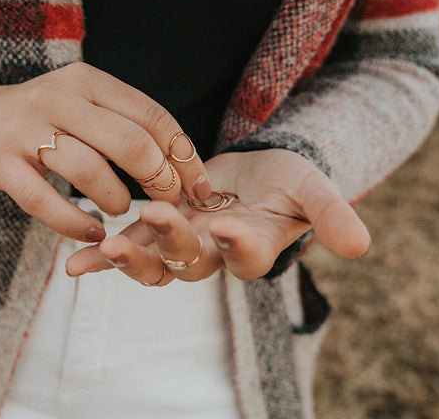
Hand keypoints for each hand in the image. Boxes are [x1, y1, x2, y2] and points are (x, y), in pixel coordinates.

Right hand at [0, 62, 211, 241]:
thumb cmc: (43, 116)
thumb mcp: (83, 102)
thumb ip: (124, 122)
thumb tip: (182, 165)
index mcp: (87, 80)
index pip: (151, 116)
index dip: (183, 156)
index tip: (198, 187)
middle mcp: (58, 98)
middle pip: (128, 142)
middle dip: (158, 180)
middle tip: (165, 202)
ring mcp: (26, 131)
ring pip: (88, 170)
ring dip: (117, 200)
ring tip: (120, 210)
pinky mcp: (0, 164)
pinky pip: (44, 202)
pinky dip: (75, 224)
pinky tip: (92, 232)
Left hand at [65, 149, 370, 282]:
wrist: (252, 174)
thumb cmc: (285, 182)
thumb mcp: (312, 189)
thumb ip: (332, 213)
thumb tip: (361, 246)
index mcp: (252, 248)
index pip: (247, 257)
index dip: (237, 244)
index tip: (225, 225)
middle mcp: (213, 254)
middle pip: (190, 264)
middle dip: (172, 244)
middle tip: (155, 217)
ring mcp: (180, 244)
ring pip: (153, 262)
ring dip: (130, 257)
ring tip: (106, 247)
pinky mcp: (154, 230)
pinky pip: (127, 246)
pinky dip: (102, 255)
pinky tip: (76, 261)